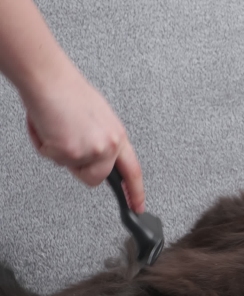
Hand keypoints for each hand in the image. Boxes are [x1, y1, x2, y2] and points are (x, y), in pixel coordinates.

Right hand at [22, 67, 145, 212]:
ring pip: (73, 170)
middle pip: (96, 178)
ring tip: (58, 129)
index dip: (136, 192)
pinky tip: (48, 127)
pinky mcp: (73, 152)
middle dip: (79, 167)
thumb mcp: (97, 120)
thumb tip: (94, 156)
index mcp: (118, 136)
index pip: (133, 171)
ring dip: (61, 155)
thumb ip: (100, 141)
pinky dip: (44, 145)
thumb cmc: (68, 93)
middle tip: (67, 142)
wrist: (50, 79)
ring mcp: (93, 150)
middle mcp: (110, 144)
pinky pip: (53, 159)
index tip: (138, 206)